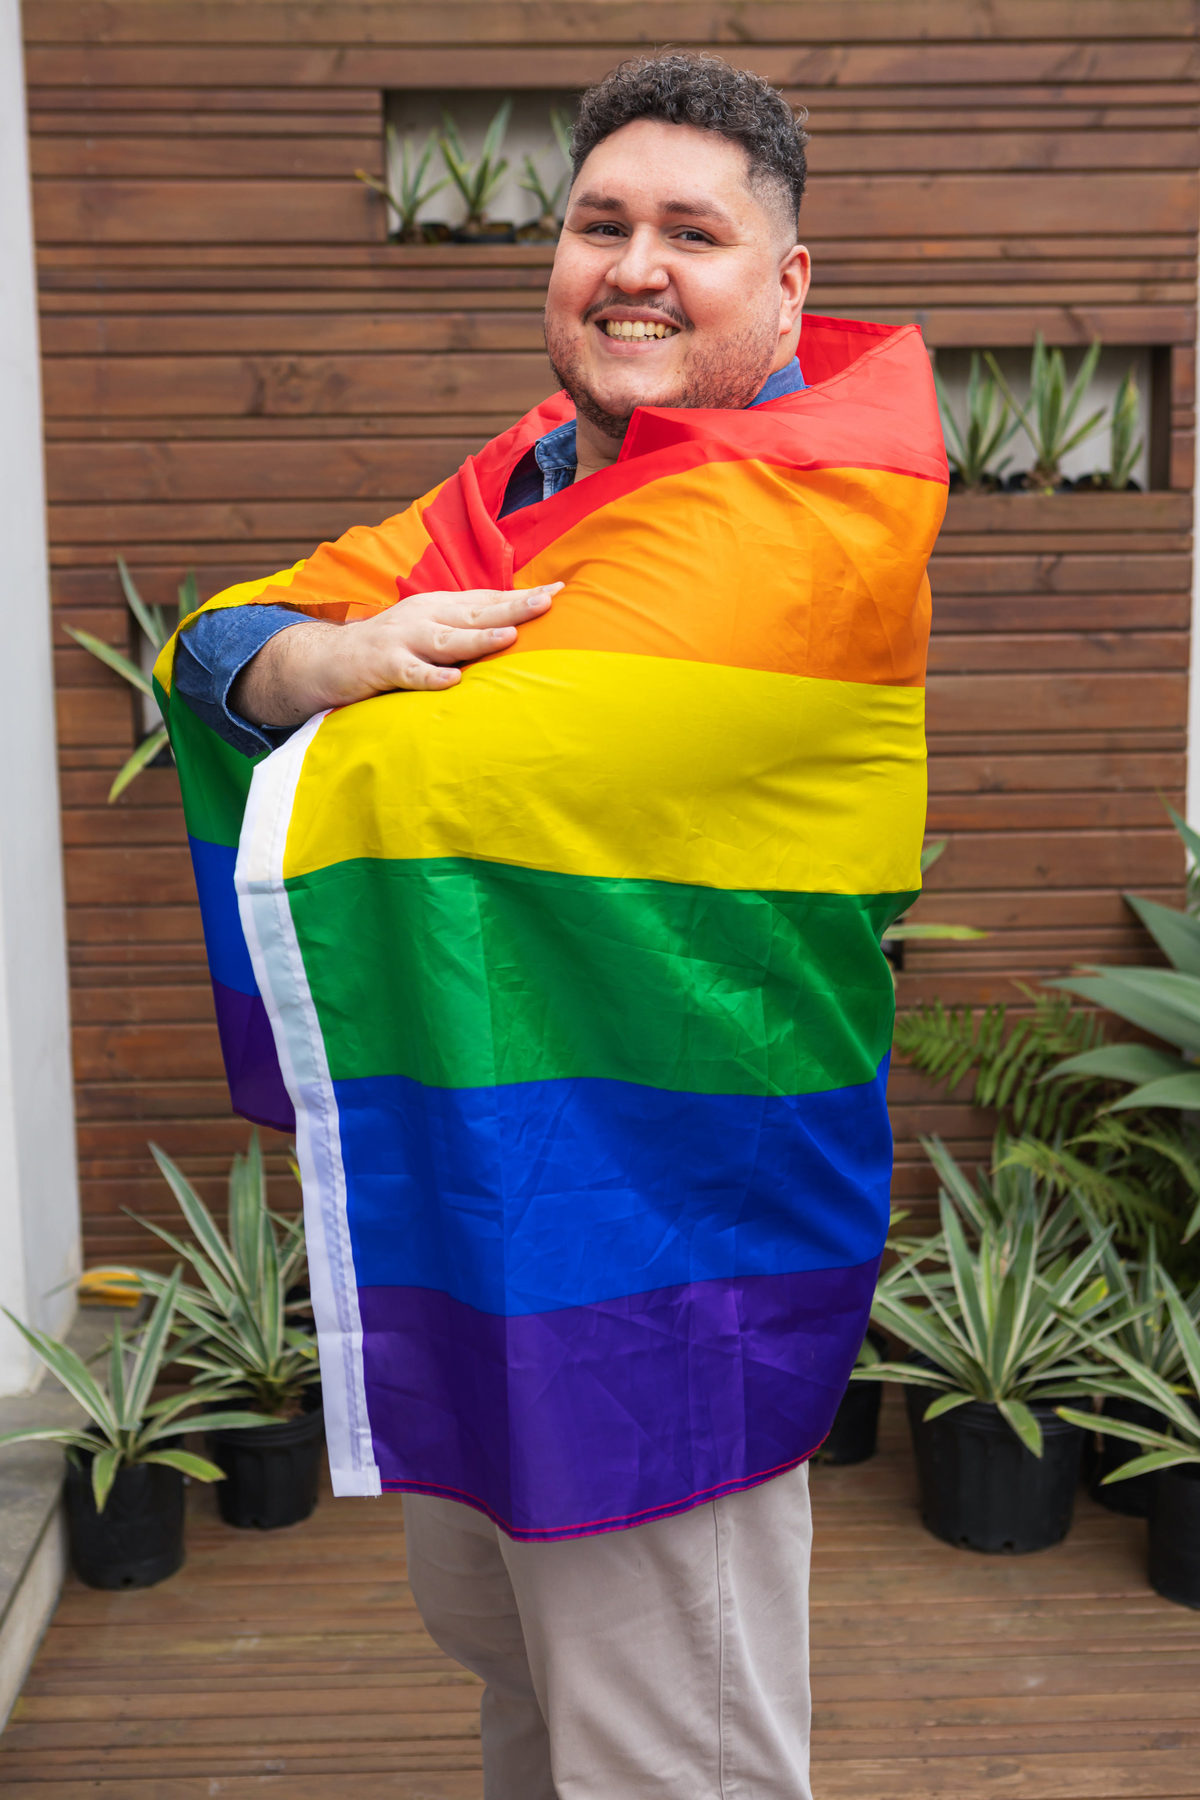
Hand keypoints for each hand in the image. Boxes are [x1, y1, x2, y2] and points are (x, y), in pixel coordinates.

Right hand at [232, 584, 560, 728]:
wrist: (324, 659)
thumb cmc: (388, 648)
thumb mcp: (426, 629)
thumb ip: (462, 628)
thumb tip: (512, 625)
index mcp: (437, 607)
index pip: (485, 598)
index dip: (520, 595)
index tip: (558, 591)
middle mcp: (423, 617)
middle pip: (475, 612)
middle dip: (512, 605)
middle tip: (547, 601)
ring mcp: (402, 641)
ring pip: (448, 640)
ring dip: (479, 637)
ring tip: (509, 635)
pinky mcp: (382, 667)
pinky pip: (411, 674)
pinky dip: (431, 677)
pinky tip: (452, 680)